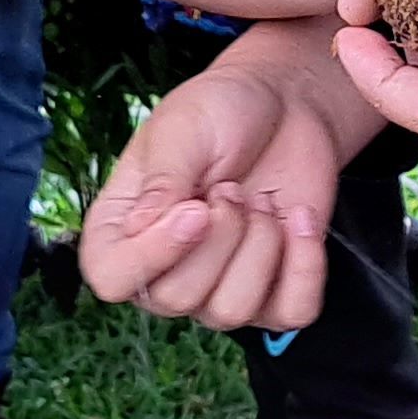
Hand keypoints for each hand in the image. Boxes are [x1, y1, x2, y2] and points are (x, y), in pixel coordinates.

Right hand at [80, 27, 365, 331]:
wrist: (285, 105)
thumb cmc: (221, 111)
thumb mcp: (181, 129)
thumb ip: (162, 180)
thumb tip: (141, 229)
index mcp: (121, 228)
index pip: (112, 279)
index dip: (152, 255)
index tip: (196, 209)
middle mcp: (163, 269)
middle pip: (177, 300)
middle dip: (221, 236)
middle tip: (232, 188)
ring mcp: (218, 287)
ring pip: (232, 312)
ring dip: (260, 247)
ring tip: (259, 200)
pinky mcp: (272, 293)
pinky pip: (292, 313)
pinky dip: (306, 265)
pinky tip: (298, 218)